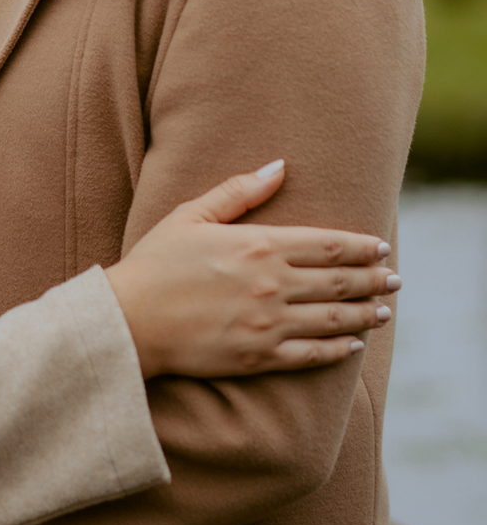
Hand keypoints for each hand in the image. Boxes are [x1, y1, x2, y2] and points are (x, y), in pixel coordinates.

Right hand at [106, 161, 400, 377]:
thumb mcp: (191, 215)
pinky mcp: (259, 357)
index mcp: (259, 246)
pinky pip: (312, 354)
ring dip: (364, 314)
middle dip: (373, 280)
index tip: (380, 247)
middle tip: (395, 279)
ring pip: (333, 319)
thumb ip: (238, 191)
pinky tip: (351, 344)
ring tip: (383, 310)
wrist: (128, 320)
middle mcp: (272, 285)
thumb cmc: (154, 263)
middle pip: (339, 281)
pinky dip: (338, 349)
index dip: (360, 246)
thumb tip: (280, 167)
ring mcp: (269, 323)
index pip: (327, 244)